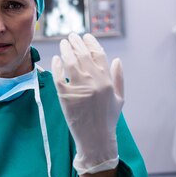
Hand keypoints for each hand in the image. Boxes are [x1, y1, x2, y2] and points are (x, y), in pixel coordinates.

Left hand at [51, 33, 123, 174]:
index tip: (85, 37)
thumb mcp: (119, 98)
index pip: (98, 54)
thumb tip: (117, 60)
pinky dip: (57, 65)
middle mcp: (94, 82)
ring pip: (70, 62)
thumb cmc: (108, 119)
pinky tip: (56, 60)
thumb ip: (119, 78)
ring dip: (66, 50)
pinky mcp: (65, 96)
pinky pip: (59, 76)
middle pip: (83, 54)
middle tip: (71, 36)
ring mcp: (79, 89)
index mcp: (107, 81)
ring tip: (63, 44)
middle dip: (76, 42)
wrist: (96, 140)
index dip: (91, 43)